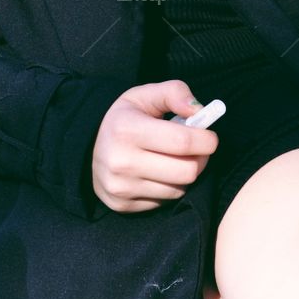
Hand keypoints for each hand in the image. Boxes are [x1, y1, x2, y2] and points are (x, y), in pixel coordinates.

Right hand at [91, 80, 218, 213]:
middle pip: (186, 171)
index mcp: (128, 129)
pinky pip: (164, 201)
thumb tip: (199, 111)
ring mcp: (121, 188)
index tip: (210, 136)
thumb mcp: (145, 95)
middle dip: (201, 159)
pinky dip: (170, 188)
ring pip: (178, 189)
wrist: (88, 145)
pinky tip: (161, 173)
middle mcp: (122, 162)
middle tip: (199, 149)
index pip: (182, 142)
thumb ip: (174, 93)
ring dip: (186, 174)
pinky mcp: (122, 206)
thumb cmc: (125, 117)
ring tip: (177, 158)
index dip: (206, 140)